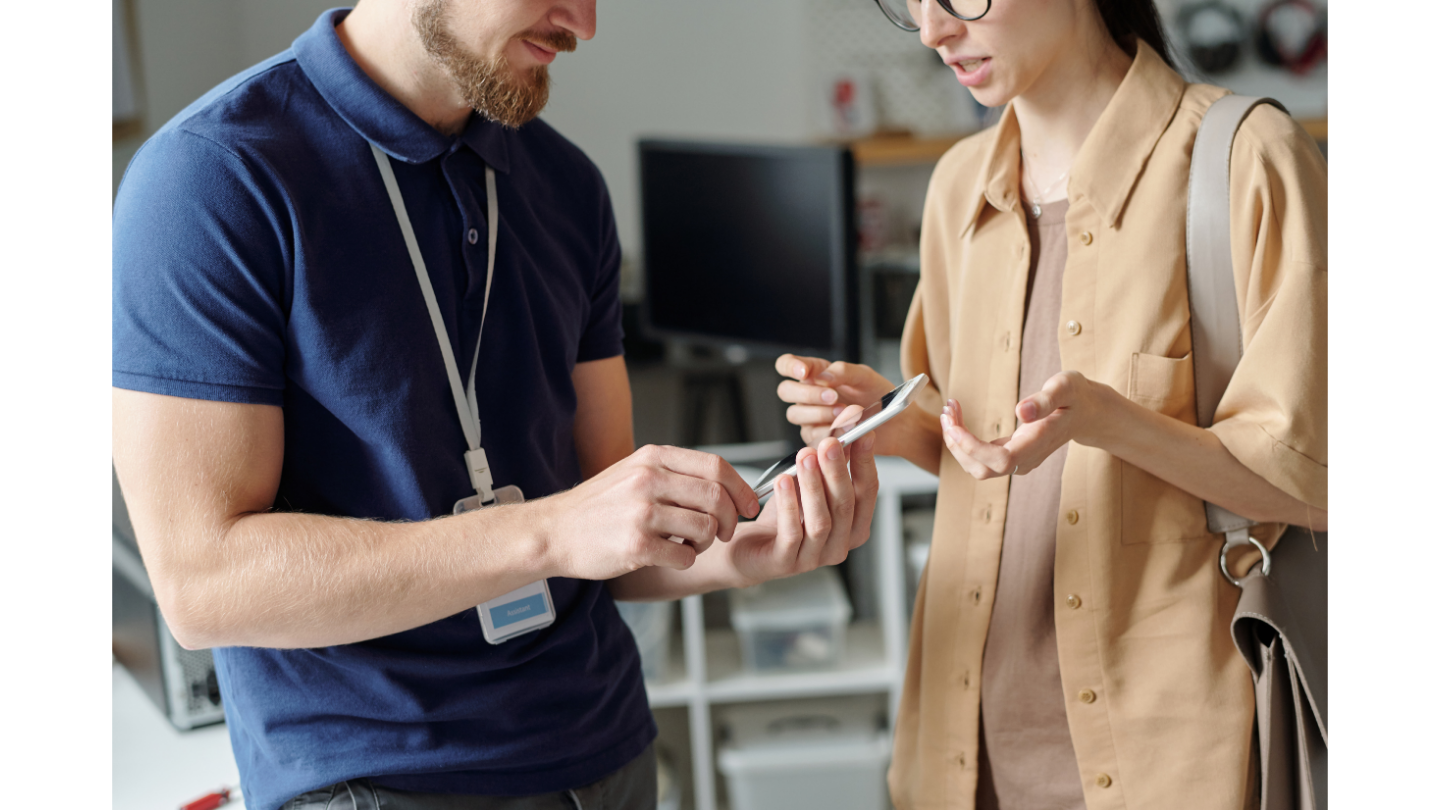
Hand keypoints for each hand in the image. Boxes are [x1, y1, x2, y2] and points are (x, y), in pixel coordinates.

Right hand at [542, 445, 759, 579]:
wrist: (554, 531)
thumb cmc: (597, 506)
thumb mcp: (634, 472)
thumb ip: (674, 473)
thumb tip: (723, 484)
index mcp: (653, 458)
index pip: (716, 466)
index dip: (741, 488)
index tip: (750, 506)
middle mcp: (649, 480)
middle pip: (717, 498)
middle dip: (730, 520)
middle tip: (724, 533)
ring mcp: (642, 512)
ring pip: (706, 528)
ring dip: (706, 543)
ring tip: (687, 545)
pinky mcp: (636, 545)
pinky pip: (685, 556)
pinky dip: (685, 560)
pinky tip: (668, 556)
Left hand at [725, 434, 878, 584]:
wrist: (749, 547)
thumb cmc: (782, 518)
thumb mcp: (809, 486)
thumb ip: (829, 462)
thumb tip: (845, 429)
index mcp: (853, 528)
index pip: (867, 494)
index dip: (866, 463)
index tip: (863, 435)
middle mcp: (839, 546)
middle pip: (845, 506)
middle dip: (837, 471)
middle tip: (829, 444)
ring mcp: (814, 558)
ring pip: (821, 521)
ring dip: (814, 486)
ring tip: (805, 458)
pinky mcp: (786, 562)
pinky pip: (792, 533)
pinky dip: (788, 505)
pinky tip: (783, 481)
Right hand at [775, 354, 896, 448]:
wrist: (894, 424)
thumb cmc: (878, 396)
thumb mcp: (865, 377)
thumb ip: (844, 371)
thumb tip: (823, 377)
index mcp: (817, 374)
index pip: (788, 365)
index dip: (790, 366)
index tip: (804, 372)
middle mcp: (808, 395)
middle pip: (786, 391)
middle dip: (808, 394)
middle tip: (833, 397)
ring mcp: (810, 418)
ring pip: (795, 414)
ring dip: (819, 414)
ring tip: (845, 414)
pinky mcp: (817, 438)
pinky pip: (811, 436)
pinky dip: (828, 432)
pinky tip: (846, 429)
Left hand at [940, 371, 1113, 478]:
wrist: (1087, 413)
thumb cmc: (1077, 397)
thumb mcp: (1066, 387)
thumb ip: (1045, 399)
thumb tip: (1021, 411)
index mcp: (1038, 443)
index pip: (1001, 461)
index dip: (973, 448)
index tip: (954, 425)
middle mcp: (1026, 459)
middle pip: (982, 469)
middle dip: (957, 445)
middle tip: (947, 411)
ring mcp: (1019, 461)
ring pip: (978, 466)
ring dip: (957, 443)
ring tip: (949, 411)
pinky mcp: (1011, 455)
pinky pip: (981, 457)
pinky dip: (964, 440)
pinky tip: (957, 417)